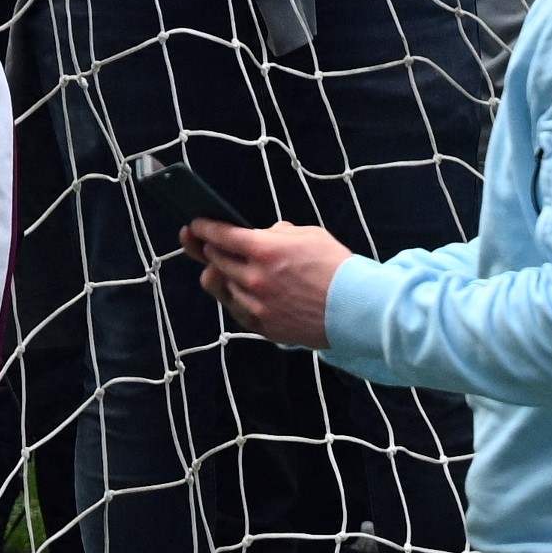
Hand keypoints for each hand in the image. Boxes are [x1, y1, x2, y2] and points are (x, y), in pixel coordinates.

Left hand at [181, 216, 346, 346]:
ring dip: (222, 274)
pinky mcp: (263, 327)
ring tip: (226, 268)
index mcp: (264, 249)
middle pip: (215, 259)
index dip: (203, 227)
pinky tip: (242, 291)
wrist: (356, 309)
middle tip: (208, 244)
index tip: (195, 225)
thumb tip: (258, 235)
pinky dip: (235, 297)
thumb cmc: (335, 266)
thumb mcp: (306, 234)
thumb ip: (275, 233)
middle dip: (209, 248)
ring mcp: (256, 306)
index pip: (219, 235)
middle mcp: (254, 278)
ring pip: (221, 286)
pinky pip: (235, 309)